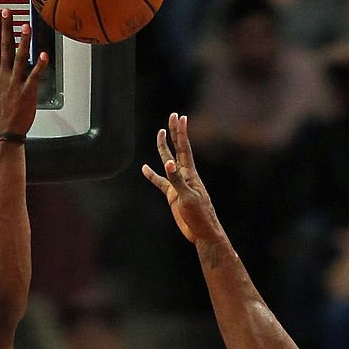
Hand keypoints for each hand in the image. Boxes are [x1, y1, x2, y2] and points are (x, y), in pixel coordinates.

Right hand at [0, 8, 48, 135]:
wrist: (4, 129)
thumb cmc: (2, 105)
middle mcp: (4, 74)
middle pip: (4, 48)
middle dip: (5, 29)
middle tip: (6, 11)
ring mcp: (15, 83)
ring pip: (19, 59)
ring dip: (22, 43)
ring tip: (25, 26)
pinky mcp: (26, 93)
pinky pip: (33, 77)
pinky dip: (39, 66)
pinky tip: (44, 55)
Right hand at [142, 113, 223, 244]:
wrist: (202, 232)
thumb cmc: (200, 216)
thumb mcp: (188, 197)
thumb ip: (177, 180)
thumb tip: (168, 163)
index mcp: (190, 174)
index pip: (184, 148)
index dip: (181, 132)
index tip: (180, 117)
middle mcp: (184, 175)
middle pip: (177, 149)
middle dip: (174, 133)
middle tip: (172, 116)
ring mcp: (178, 184)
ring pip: (167, 162)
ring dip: (164, 149)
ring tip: (159, 134)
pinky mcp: (173, 195)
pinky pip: (160, 182)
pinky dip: (152, 175)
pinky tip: (145, 169)